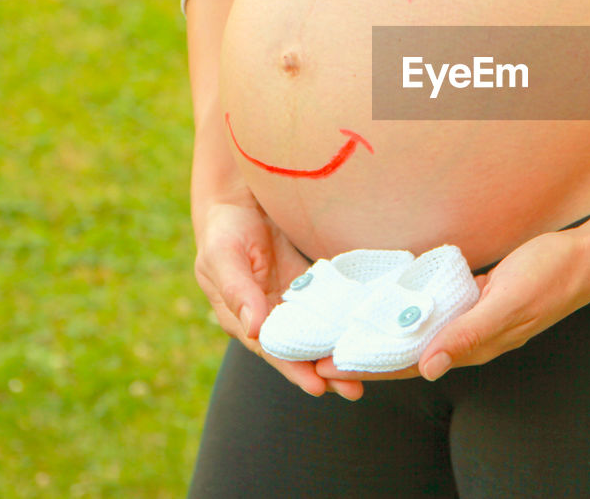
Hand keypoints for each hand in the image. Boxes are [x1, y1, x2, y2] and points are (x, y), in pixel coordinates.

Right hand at [193, 196, 364, 399]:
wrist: (240, 200)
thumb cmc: (224, 229)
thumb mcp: (223, 256)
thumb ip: (237, 291)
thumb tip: (254, 329)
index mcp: (244, 318)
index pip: (272, 350)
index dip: (294, 370)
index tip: (318, 388)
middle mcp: (270, 315)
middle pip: (299, 349)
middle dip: (324, 370)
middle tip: (354, 390)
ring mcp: (291, 301)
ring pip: (318, 332)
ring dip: (338, 349)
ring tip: (367, 368)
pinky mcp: (310, 284)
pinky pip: (329, 305)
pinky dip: (344, 319)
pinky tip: (365, 329)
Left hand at [314, 224, 589, 385]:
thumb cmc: (553, 275)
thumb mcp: (510, 301)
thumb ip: (471, 333)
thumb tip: (428, 368)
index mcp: (476, 343)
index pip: (409, 363)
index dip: (368, 366)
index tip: (326, 365)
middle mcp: (472, 335)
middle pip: (407, 351)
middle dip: (365, 354)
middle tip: (320, 349)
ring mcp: (477, 316)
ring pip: (419, 330)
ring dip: (383, 332)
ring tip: (345, 329)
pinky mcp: (481, 296)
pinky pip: (437, 308)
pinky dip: (410, 308)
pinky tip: (391, 300)